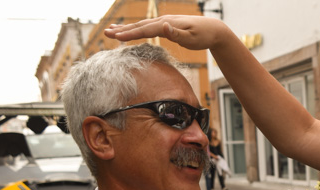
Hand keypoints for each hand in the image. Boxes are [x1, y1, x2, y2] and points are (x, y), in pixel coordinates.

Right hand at [105, 15, 221, 50]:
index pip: (146, 30)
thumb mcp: (193, 38)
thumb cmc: (204, 36)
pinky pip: (147, 28)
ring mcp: (164, 23)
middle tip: (106, 33)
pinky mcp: (166, 26)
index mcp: (168, 24)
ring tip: (111, 31)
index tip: (117, 37)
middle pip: (140, 26)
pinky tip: (128, 31)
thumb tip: (164, 26)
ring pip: (141, 26)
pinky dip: (135, 29)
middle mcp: (163, 21)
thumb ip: (178, 35)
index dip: (131, 34)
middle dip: (122, 30)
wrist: (213, 30)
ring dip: (125, 29)